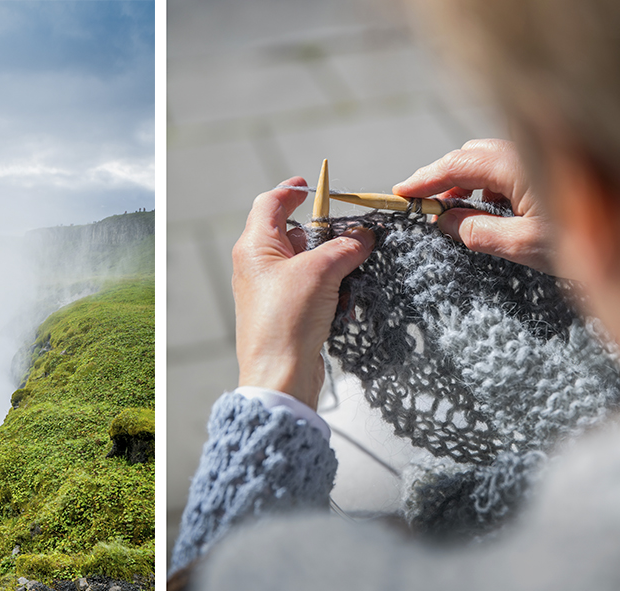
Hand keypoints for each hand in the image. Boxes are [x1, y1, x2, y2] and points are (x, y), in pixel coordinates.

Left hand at [233, 177, 374, 408]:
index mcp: (255, 247)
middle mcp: (258, 266)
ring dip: (335, 266)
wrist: (280, 375)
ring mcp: (272, 290)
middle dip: (327, 235)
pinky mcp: (287, 313)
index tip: (314, 186)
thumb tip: (364, 235)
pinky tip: (343, 304)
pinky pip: (314, 290)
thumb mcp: (320, 272)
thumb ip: (345, 246)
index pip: (271, 204)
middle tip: (354, 236)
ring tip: (353, 274)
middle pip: (296, 234)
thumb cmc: (288, 319)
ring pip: (310, 264)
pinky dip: (332, 292)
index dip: (293, 191)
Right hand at [393, 139, 558, 274]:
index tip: (401, 194)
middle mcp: (529, 154)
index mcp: (519, 166)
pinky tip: (486, 210)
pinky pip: (507, 170)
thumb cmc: (588, 244)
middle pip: (470, 155)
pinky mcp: (551, 171)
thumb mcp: (523, 245)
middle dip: (443, 178)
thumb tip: (445, 222)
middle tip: (423, 207)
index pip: (457, 164)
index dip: (425, 179)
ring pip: (489, 162)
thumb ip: (477, 231)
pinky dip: (487, 186)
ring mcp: (541, 160)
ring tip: (452, 213)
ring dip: (465, 183)